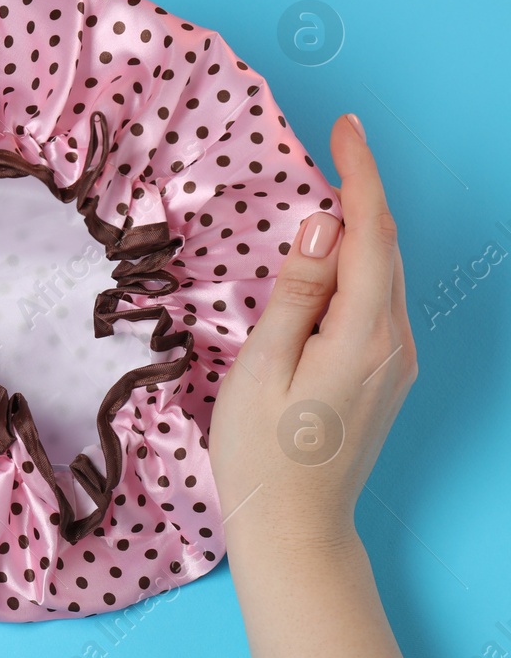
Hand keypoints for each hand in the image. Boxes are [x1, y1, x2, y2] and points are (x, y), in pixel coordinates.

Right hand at [209, 112, 418, 556]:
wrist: (295, 529)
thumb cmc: (261, 454)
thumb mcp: (261, 367)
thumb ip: (295, 292)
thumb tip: (320, 226)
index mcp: (363, 336)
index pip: (368, 233)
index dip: (358, 174)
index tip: (345, 127)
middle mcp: (393, 344)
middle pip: (382, 247)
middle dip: (360, 191)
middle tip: (333, 143)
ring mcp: (395, 362)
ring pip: (381, 274)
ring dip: (357, 228)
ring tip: (324, 189)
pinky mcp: (384, 375)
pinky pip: (375, 301)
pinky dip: (356, 265)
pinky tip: (328, 258)